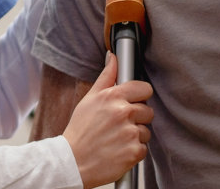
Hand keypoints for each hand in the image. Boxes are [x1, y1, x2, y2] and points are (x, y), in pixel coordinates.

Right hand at [61, 54, 152, 186]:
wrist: (72, 162)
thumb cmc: (80, 130)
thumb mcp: (89, 99)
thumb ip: (106, 77)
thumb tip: (113, 57)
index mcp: (112, 97)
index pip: (144, 89)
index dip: (140, 96)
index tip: (133, 102)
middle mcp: (123, 113)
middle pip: (148, 111)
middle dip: (137, 119)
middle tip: (119, 126)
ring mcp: (129, 133)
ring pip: (146, 131)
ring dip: (135, 137)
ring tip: (116, 140)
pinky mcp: (134, 152)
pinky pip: (144, 149)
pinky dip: (133, 152)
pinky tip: (118, 151)